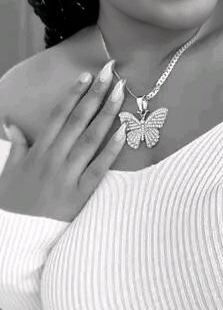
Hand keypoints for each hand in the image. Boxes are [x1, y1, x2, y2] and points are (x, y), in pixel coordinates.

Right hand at [0, 61, 126, 220]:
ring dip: (107, 114)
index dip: (74, 94)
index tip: (88, 76)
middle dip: (96, 94)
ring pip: (91, 139)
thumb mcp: (9, 170)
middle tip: (111, 72)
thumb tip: (12, 124)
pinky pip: (98, 169)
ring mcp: (67, 176)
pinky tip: (124, 132)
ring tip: (121, 93)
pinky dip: (112, 150)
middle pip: (78, 120)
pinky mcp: (79, 195)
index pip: (59, 115)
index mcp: (38, 150)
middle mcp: (54, 158)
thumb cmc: (13, 202)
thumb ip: (16, 145)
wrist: (15, 237)